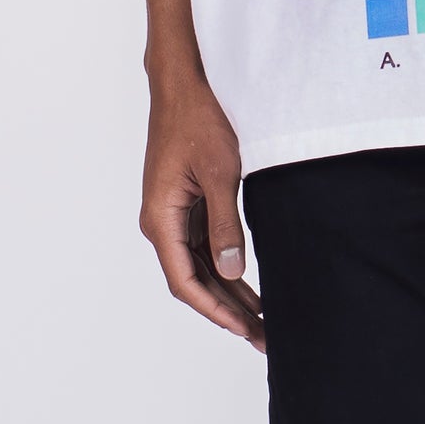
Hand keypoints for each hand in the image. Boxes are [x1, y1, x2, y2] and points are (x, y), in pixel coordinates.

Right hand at [139, 73, 264, 347]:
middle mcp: (161, 223)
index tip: (243, 330)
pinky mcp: (187, 207)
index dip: (215, 310)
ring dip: (230, 297)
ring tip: (263, 324)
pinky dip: (228, 272)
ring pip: (201, 269)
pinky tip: (251, 291)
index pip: (185, 281)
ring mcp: (174, 216)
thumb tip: (230, 272)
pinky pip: (206, 250)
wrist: (184, 84)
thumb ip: (225, 225)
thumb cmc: (198, 120)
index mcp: (161, 219)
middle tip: (263, 339)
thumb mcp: (221, 174)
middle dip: (228, 313)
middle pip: (194, 282)